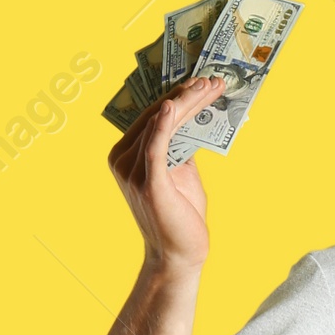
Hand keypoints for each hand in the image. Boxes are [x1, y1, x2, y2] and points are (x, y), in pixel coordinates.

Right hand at [108, 76, 223, 274]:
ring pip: (160, 126)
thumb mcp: (180, 171)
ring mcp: (132, 172)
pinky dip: (164, 124)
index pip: (151, 116)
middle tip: (211, 79)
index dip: (177, 95)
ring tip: (209, 87)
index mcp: (126, 155)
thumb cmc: (180, 215)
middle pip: (155, 115)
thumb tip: (192, 116)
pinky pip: (156, 147)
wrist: (178, 255)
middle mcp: (122, 160)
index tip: (201, 81)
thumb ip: (179, 146)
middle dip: (186, 94)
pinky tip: (174, 105)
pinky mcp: (148, 183)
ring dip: (186, 103)